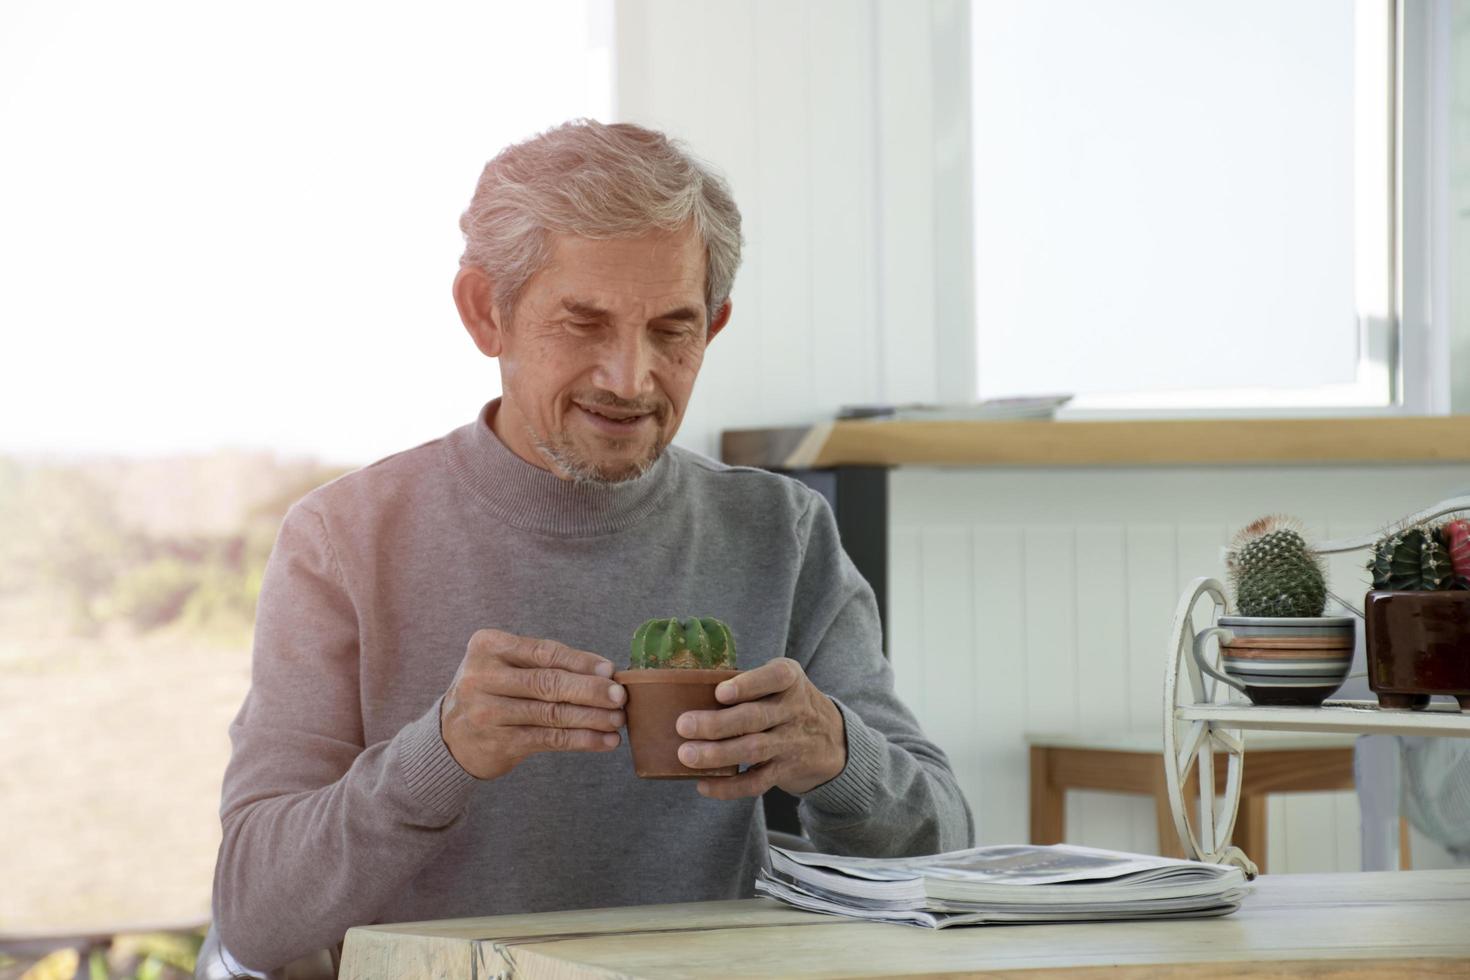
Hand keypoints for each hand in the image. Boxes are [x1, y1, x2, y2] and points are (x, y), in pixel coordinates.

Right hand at [440, 628, 625, 779]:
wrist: (449, 736)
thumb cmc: (491, 691)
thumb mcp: (505, 665)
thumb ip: (545, 664)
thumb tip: (605, 672)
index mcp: (487, 646)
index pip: (543, 652)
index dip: (581, 662)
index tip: (610, 670)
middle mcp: (482, 678)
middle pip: (547, 683)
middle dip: (589, 690)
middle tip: (620, 696)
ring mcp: (487, 713)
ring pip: (552, 714)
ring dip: (592, 718)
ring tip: (618, 720)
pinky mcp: (498, 743)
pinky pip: (549, 739)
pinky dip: (582, 740)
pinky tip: (604, 741)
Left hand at [674, 657, 846, 798]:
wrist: (834, 739)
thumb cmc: (787, 701)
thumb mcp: (780, 681)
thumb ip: (747, 682)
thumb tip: (690, 690)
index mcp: (790, 680)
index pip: (775, 678)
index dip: (747, 685)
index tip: (720, 692)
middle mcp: (793, 710)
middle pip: (755, 718)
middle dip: (717, 724)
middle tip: (683, 725)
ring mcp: (791, 742)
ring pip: (753, 750)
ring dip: (717, 754)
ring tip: (686, 755)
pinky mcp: (785, 770)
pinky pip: (757, 782)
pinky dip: (729, 787)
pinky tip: (704, 785)